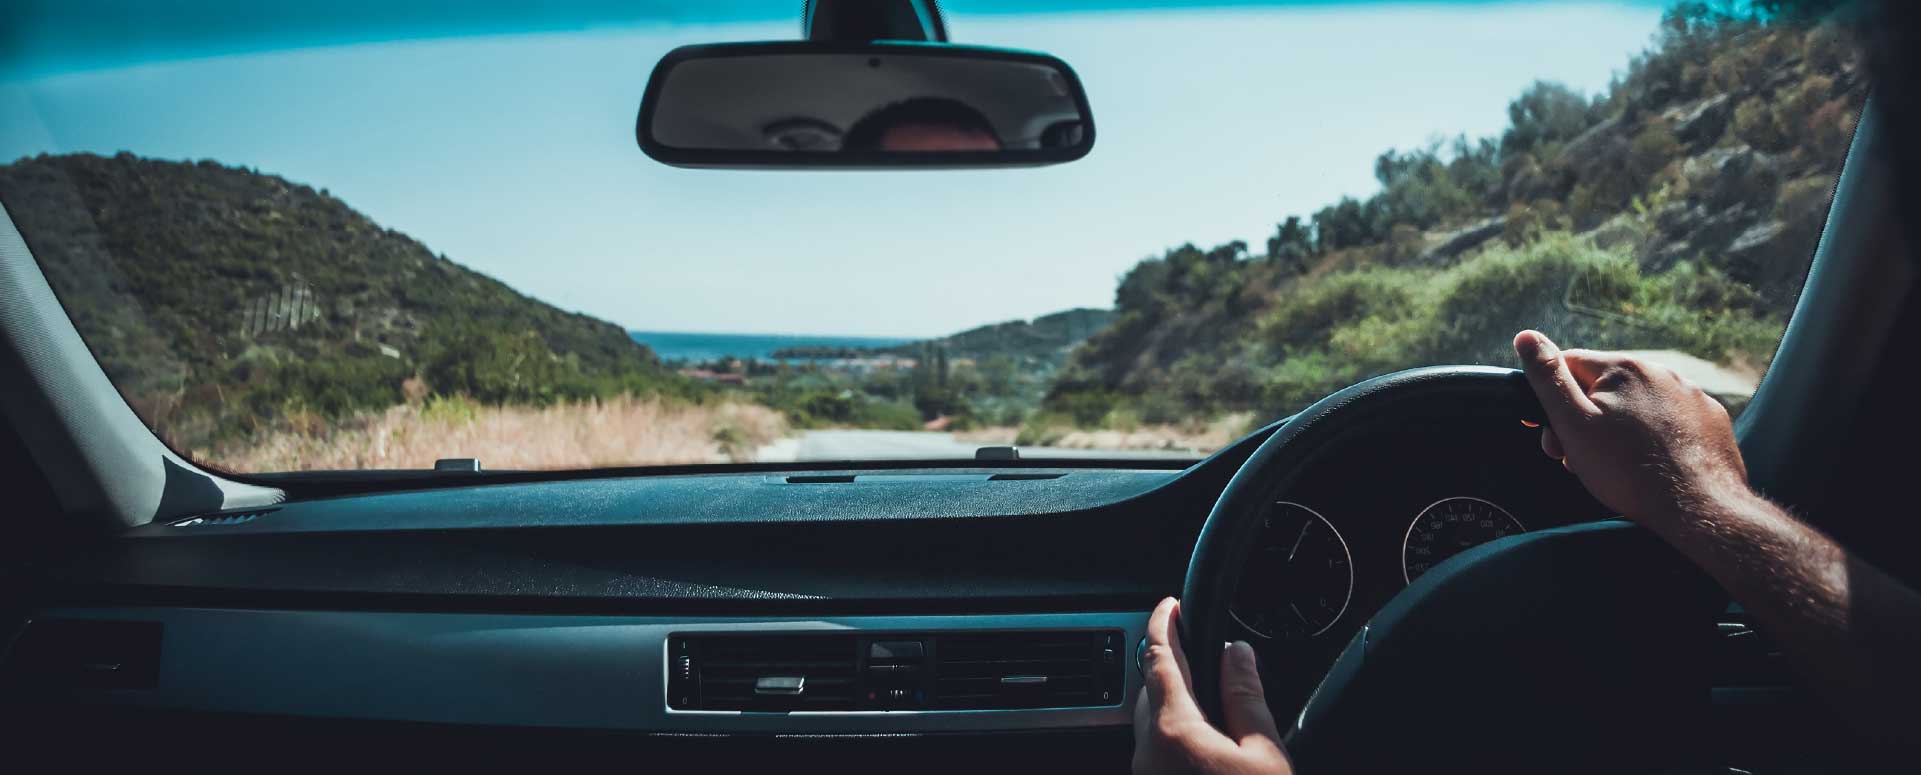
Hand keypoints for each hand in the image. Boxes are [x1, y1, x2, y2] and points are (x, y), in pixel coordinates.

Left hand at [1132, 597, 1293, 774]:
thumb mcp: (1265, 754)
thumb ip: (1247, 699)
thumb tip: (1237, 653)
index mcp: (1174, 732)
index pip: (1159, 659)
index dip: (1162, 625)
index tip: (1169, 605)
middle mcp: (1149, 752)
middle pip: (1151, 689)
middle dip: (1174, 665)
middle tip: (1206, 655)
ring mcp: (1147, 774)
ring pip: (1153, 722)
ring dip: (1175, 701)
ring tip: (1214, 698)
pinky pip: (1159, 749)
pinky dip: (1178, 732)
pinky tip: (1209, 741)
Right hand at [1511, 330, 1749, 528]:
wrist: (1698, 509)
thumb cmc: (1629, 471)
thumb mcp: (1573, 424)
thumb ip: (1548, 378)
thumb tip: (1525, 337)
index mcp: (1622, 367)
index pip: (1568, 365)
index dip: (1552, 401)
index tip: (1554, 436)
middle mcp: (1660, 371)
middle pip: (1603, 387)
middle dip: (1586, 420)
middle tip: (1580, 459)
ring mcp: (1690, 394)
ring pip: (1637, 404)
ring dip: (1619, 428)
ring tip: (1618, 465)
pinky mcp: (1710, 417)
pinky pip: (1670, 418)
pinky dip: (1655, 435)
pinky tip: (1652, 461)